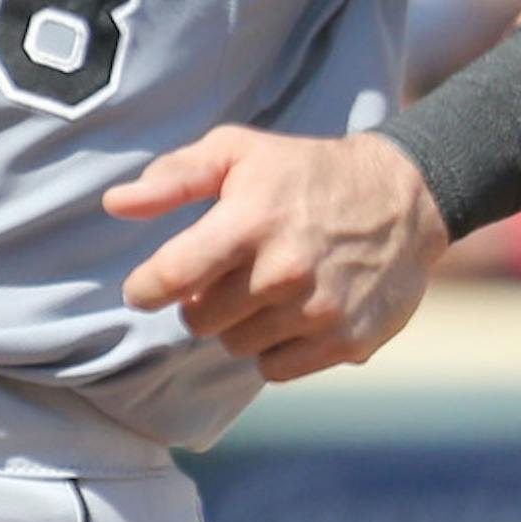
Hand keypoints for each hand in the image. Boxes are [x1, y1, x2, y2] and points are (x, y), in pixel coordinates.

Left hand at [106, 125, 447, 381]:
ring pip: (236, 346)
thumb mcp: (239, 153)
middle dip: (204, 300)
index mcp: (249, 221)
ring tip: (269, 286)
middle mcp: (282, 271)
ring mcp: (317, 310)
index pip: (170, 278)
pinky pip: (275, 368)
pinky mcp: (344, 341)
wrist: (406, 198)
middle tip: (231, 273)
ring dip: (241, 323)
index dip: (147, 288)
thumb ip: (173, 178)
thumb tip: (114, 204)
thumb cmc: (305, 173)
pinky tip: (296, 310)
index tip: (145, 288)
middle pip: (199, 320)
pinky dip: (277, 347)